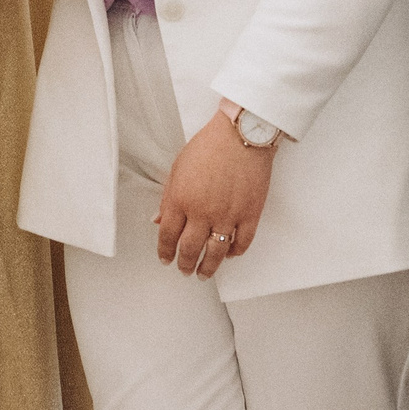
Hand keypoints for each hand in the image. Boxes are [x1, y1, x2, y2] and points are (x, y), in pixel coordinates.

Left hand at [155, 111, 273, 277]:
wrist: (240, 135)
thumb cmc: (208, 146)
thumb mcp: (177, 168)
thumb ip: (168, 197)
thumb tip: (159, 220)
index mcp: (180, 199)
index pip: (168, 236)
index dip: (165, 251)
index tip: (165, 259)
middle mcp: (202, 212)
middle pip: (190, 249)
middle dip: (184, 264)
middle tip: (184, 270)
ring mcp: (227, 216)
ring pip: (215, 253)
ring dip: (208, 268)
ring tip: (203, 273)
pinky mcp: (250, 215)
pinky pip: (241, 243)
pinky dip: (234, 252)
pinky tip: (228, 254)